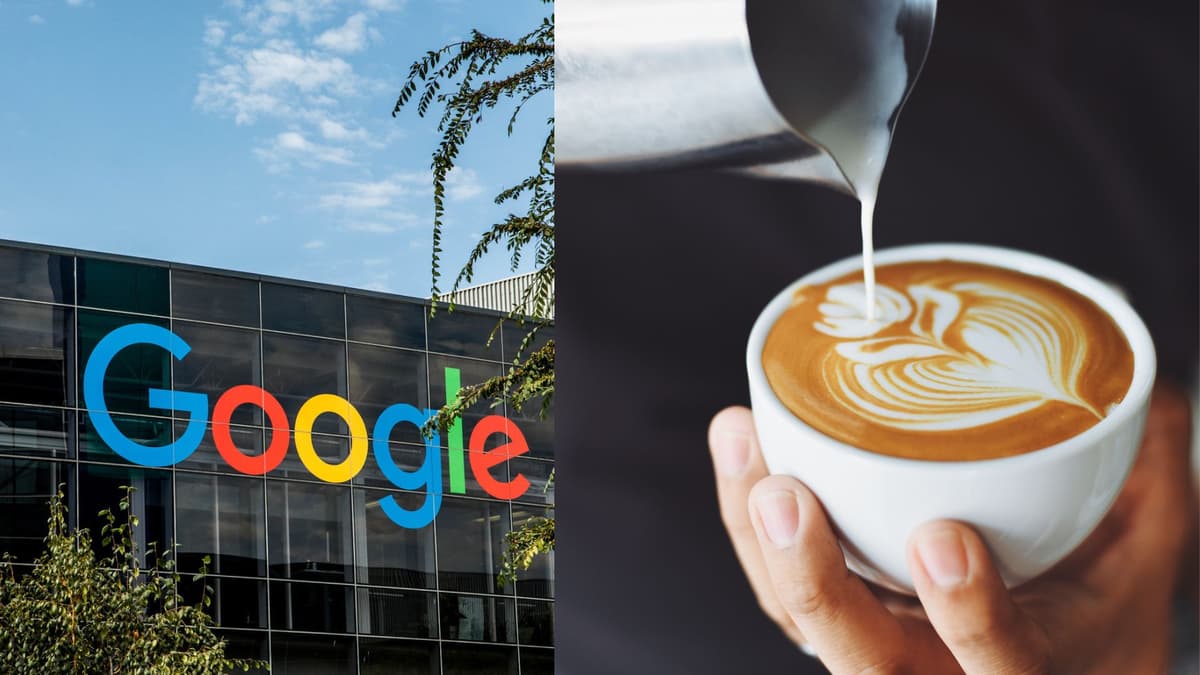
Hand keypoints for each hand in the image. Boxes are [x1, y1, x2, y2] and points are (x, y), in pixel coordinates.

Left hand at [709, 383, 1194, 673]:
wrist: (1054, 658)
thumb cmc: (1092, 606)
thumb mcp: (1137, 553)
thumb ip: (1144, 480)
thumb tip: (1147, 392)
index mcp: (1026, 669)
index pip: (999, 664)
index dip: (970, 617)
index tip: (943, 540)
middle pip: (863, 662)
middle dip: (814, 582)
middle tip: (786, 495)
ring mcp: (875, 651)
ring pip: (799, 620)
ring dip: (757, 538)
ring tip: (741, 439)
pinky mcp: (832, 620)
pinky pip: (776, 585)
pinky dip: (747, 519)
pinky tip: (741, 442)